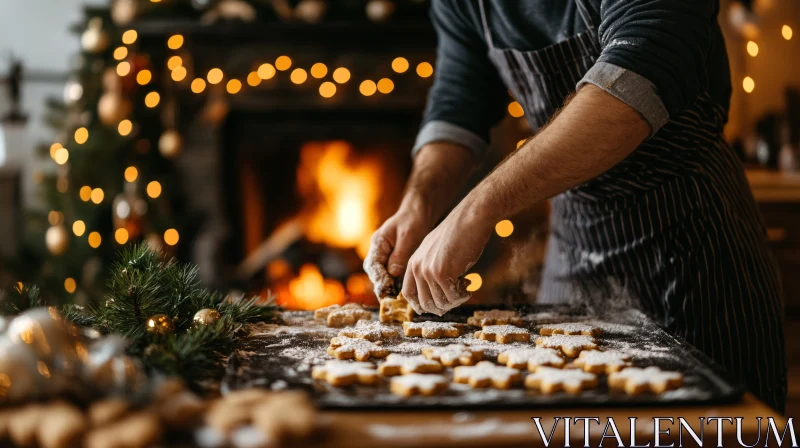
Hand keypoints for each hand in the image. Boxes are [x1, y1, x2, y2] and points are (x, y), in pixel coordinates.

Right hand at [363, 196, 433, 297]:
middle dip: (382, 286)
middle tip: (391, 299)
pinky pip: (393, 275)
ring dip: (390, 287)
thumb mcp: (408, 236)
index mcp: (378, 243)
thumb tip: (392, 273)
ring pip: (384, 276)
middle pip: (376, 273)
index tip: (386, 289)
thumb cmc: (414, 220)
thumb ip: (400, 254)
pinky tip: (406, 292)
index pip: (373, 265)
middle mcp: (379, 251)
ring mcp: (386, 256)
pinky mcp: (395, 260)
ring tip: (398, 299)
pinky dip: (397, 283)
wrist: (420, 212)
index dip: (378, 279)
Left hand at [402, 198, 492, 315]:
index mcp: (413, 262)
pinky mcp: (442, 273)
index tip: (435, 307)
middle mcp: (417, 267)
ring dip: (456, 300)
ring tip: (465, 287)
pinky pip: (453, 297)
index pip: (408, 293)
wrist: (471, 219)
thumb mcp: (437, 251)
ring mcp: (428, 271)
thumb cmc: (459, 234)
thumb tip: (436, 298)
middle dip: (443, 306)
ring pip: (441, 303)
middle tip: (457, 298)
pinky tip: (469, 282)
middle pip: (425, 303)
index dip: (420, 305)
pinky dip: (463, 295)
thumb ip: (431, 269)